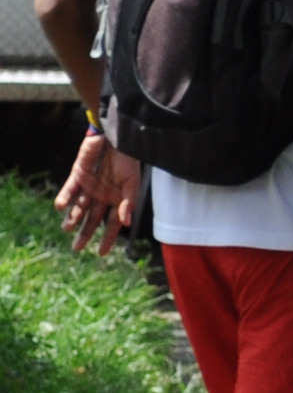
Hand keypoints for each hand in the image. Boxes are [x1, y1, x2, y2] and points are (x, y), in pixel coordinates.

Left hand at [58, 130, 138, 254]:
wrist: (118, 139)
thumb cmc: (129, 161)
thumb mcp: (133, 184)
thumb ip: (129, 203)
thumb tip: (126, 223)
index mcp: (118, 200)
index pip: (113, 224)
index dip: (108, 238)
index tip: (100, 253)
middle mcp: (103, 196)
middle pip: (93, 219)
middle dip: (85, 233)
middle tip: (76, 248)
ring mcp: (90, 187)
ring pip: (79, 207)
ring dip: (72, 218)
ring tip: (66, 228)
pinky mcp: (78, 175)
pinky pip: (70, 189)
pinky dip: (64, 198)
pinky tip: (60, 207)